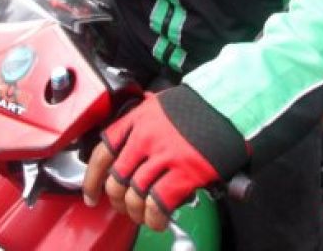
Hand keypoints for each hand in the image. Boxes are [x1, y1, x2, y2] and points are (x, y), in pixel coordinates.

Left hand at [82, 86, 247, 231]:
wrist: (230, 105)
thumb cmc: (200, 104)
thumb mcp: (160, 103)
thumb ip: (142, 120)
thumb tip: (129, 137)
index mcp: (138, 118)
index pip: (103, 151)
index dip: (92, 178)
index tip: (92, 193)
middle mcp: (145, 137)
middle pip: (117, 179)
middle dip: (117, 200)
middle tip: (123, 207)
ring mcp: (164, 156)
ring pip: (135, 195)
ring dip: (137, 212)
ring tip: (143, 215)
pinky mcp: (184, 173)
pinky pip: (159, 204)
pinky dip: (155, 217)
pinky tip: (159, 219)